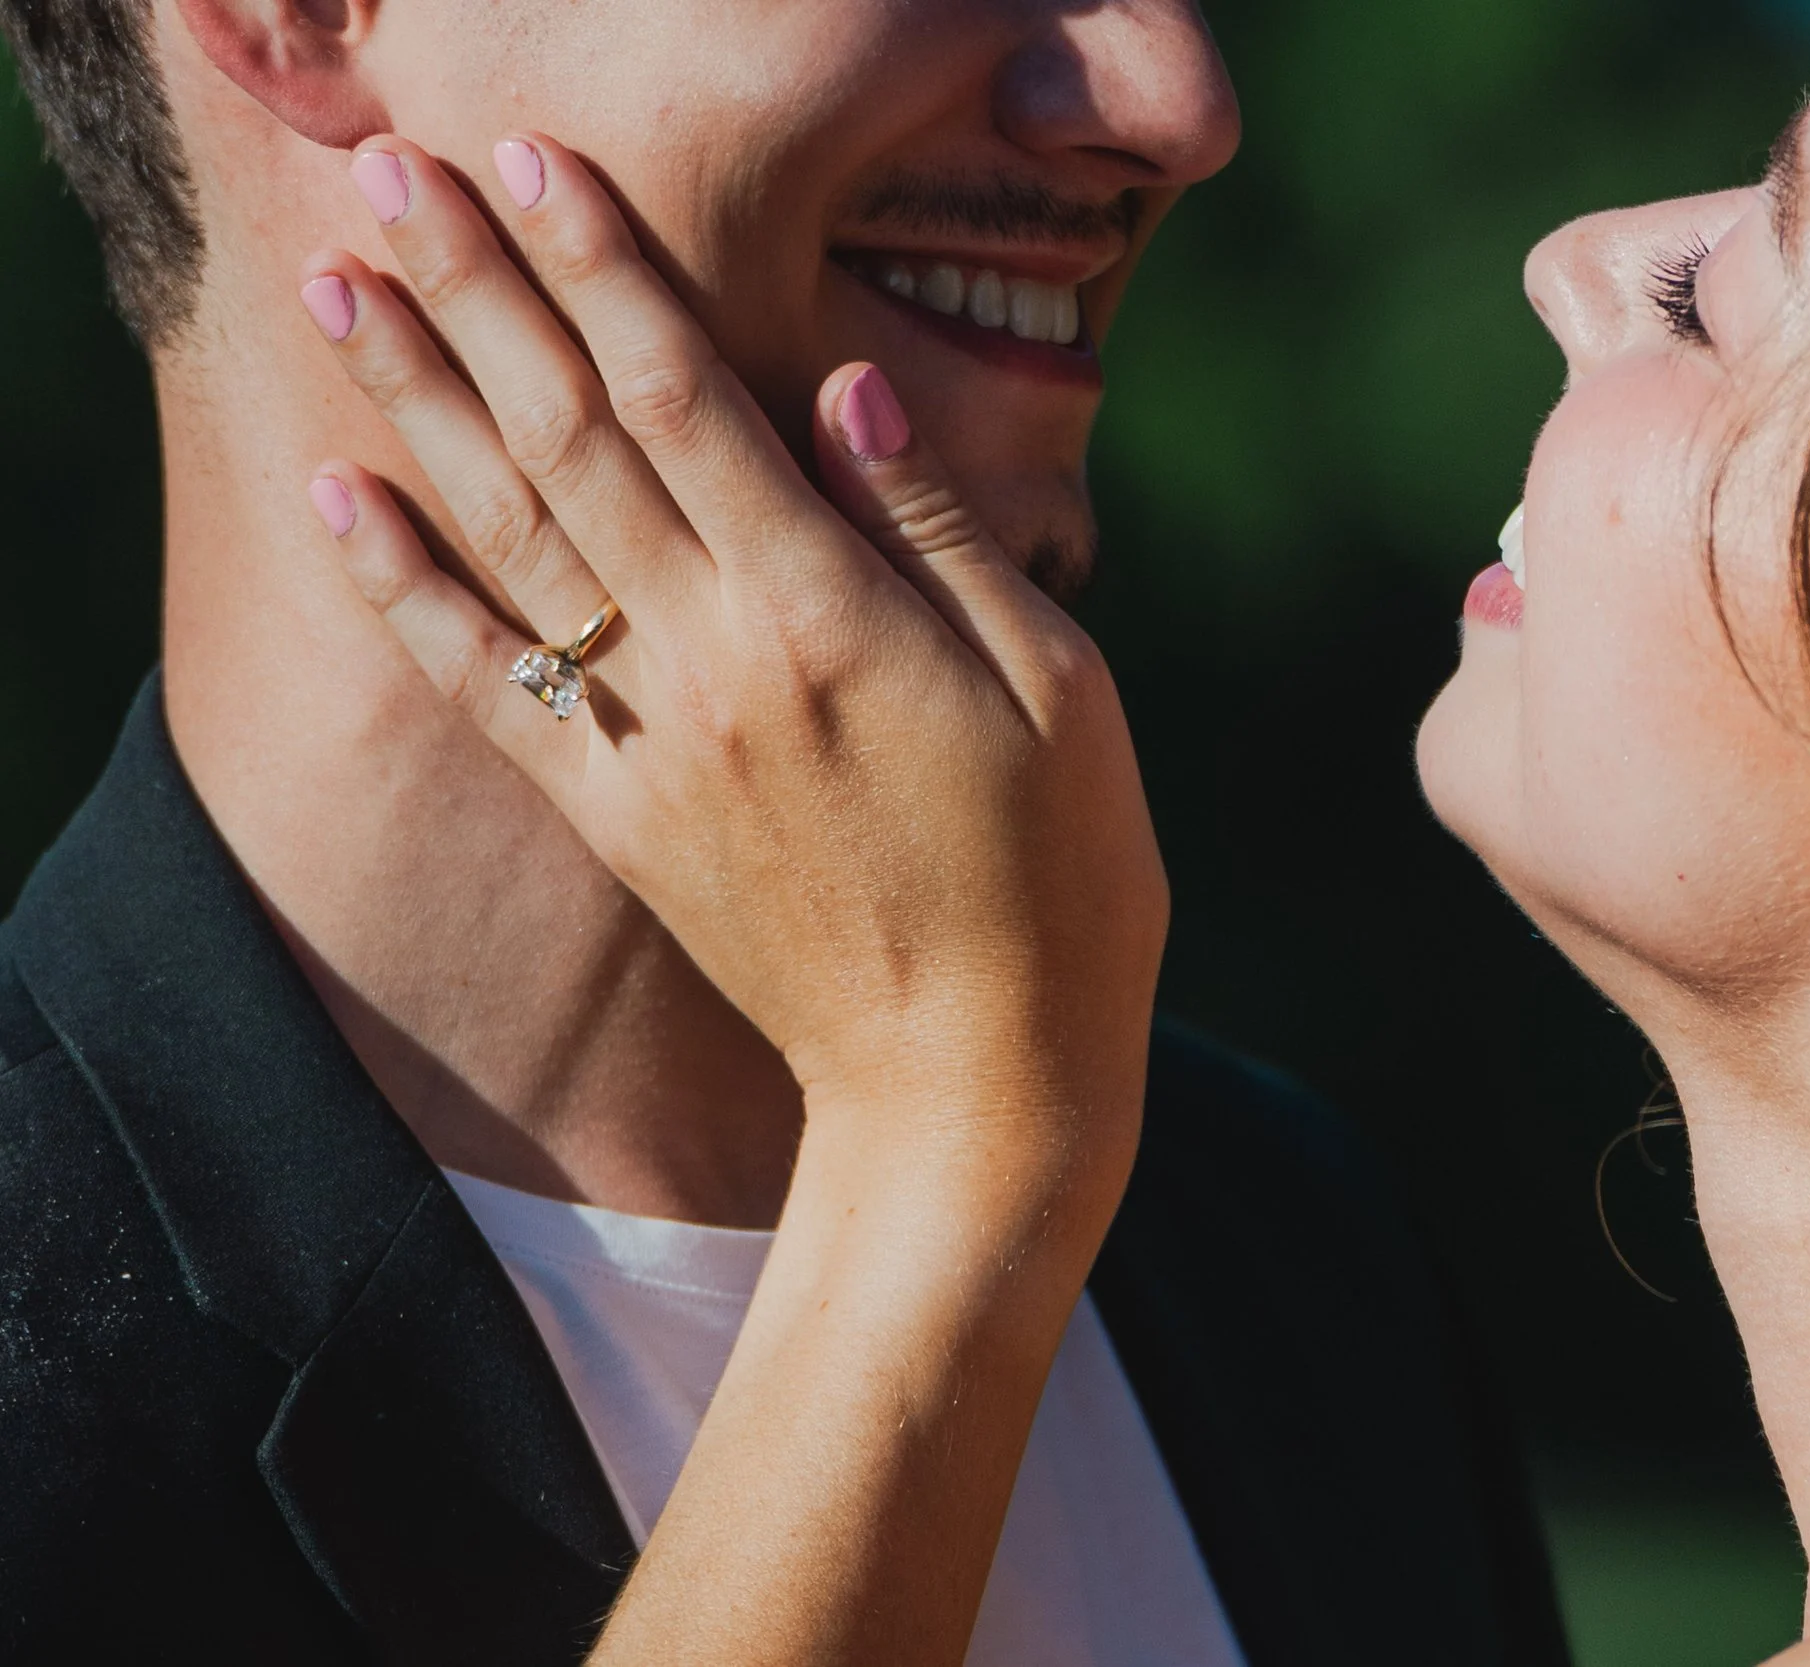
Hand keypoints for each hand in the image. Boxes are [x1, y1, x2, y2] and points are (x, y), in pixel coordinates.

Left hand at [298, 135, 1166, 1150]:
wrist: (976, 1084)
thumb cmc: (1061, 879)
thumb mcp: (1059, 687)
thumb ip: (943, 530)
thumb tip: (849, 384)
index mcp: (835, 617)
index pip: (692, 400)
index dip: (607, 274)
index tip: (539, 169)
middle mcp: (720, 665)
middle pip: (575, 442)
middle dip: (484, 296)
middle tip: (402, 177)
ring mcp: (653, 745)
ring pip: (512, 539)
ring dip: (419, 404)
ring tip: (343, 291)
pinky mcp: (618, 820)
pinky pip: (484, 686)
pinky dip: (405, 587)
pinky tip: (343, 497)